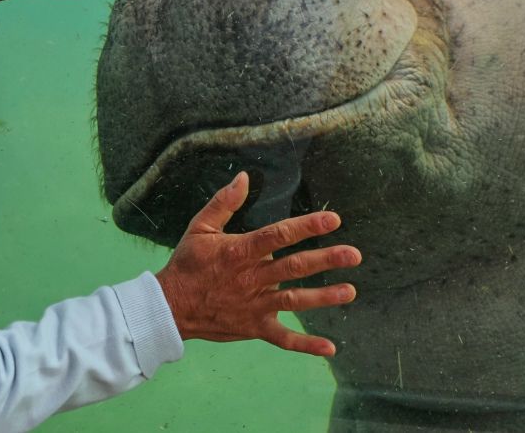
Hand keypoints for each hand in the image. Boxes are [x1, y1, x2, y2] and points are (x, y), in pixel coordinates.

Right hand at [155, 171, 360, 356]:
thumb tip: (243, 177)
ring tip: (350, 291)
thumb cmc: (187, 265)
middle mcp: (252, 279)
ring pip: (294, 300)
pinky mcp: (254, 328)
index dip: (306, 226)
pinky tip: (329, 347)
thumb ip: (223, 202)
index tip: (333, 219)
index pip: (278, 235)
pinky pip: (282, 339)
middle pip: (294, 267)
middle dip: (326, 260)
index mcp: (240, 252)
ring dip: (323, 297)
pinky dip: (305, 344)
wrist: (170, 308)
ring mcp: (255, 305)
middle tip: (354, 254)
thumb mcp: (200, 228)